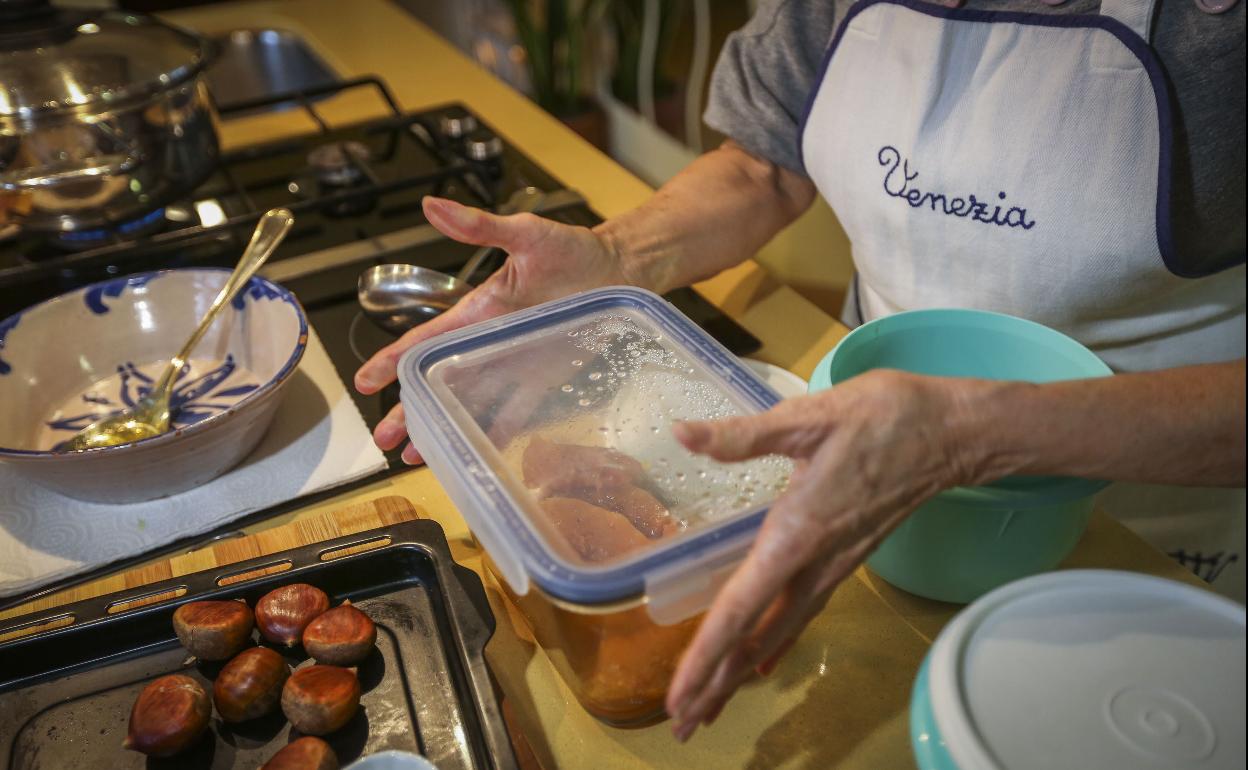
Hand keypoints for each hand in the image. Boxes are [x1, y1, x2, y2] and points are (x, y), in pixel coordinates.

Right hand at [354, 196, 633, 462]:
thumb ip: (480, 225)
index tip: (364, 381)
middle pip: (437, 381)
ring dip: (441, 428)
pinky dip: (492, 433)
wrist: (618, 270)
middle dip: (406, 410)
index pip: (425, 340)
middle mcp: (488, 342)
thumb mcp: (526, 234)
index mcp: (478, 311)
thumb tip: (431, 205)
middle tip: (381, 440)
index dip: (393, 361)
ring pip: (467, 403)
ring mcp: (513, 364)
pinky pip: (513, 412)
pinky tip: (474, 455)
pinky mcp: (542, 379)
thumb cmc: (573, 249)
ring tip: (413, 456)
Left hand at [663, 369, 983, 740]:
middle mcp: (814, 564)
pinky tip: (761, 662)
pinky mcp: (843, 559)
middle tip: (682, 726)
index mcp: (796, 535)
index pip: (741, 610)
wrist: (952, 433)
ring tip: (709, 707)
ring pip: (778, 634)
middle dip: (717, 684)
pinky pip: (800, 616)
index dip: (707, 656)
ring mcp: (832, 567)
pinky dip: (773, 644)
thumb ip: (743, 435)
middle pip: (756, 640)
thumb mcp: (809, 418)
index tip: (679, 698)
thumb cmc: (883, 419)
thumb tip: (683, 434)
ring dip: (740, 672)